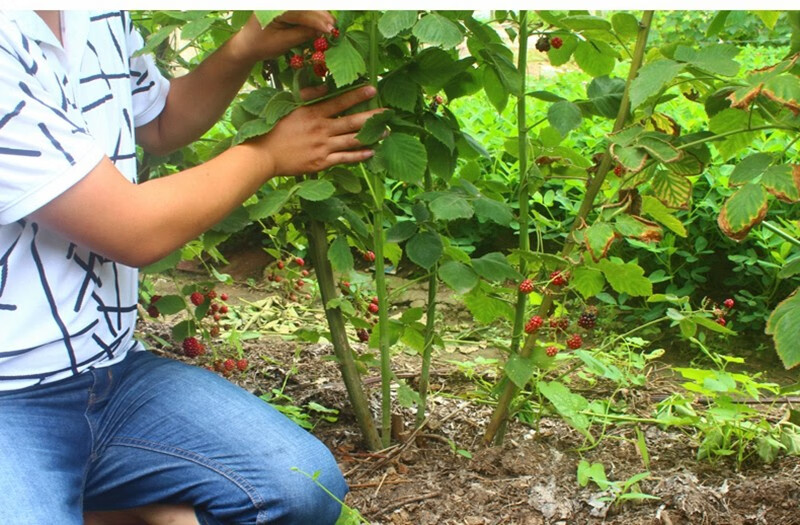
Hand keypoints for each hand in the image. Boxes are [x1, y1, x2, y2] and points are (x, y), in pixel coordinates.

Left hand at [232, 11, 334, 63]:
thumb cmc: (262, 45)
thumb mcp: (283, 42)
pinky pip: (302, 11)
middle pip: (305, 8)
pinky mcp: (285, 9)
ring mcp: (281, 6)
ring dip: (319, 16)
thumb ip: (302, 34)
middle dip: (321, 17)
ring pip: (305, 8)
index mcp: (274, 8)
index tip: (331, 29)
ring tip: (331, 26)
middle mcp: (278, 4)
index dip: (318, 21)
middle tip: (335, 27)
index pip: (301, 13)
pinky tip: (322, 23)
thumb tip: (322, 31)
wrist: (247, 45)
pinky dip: (312, 17)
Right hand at [251, 85, 383, 176]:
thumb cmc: (275, 130)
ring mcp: (323, 147)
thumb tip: (325, 88)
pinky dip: (359, 155)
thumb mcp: (289, 108)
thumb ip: (309, 97)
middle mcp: (321, 129)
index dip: (357, 96)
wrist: (264, 155)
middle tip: (387, 113)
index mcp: (313, 114)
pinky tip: (371, 152)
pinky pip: (345, 158)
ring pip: (352, 140)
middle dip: (372, 117)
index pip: (340, 102)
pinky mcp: (322, 162)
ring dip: (371, 136)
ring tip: (385, 132)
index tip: (373, 90)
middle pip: (352, 122)